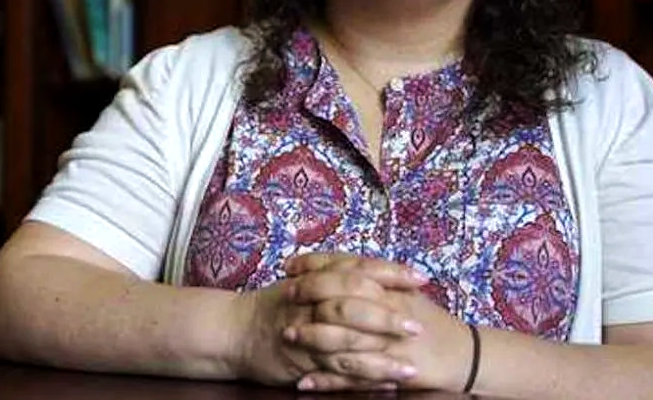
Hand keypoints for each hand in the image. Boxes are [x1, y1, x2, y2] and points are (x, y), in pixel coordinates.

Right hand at [230, 260, 427, 388]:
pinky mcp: (301, 363)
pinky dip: (362, 379)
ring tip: (411, 367)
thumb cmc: (272, 305)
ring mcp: (306, 334)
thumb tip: (376, 271)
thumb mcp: (302, 280)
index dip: (390, 273)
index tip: (420, 278)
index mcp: (315, 277)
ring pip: (347, 343)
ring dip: (381, 357)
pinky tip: (386, 384)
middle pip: (354, 305)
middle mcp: (311, 303)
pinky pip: (335, 373)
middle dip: (388, 317)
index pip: (359, 269)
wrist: (232, 330)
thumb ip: (335, 273)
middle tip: (418, 326)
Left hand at [285, 253, 473, 392]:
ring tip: (288, 336)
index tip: (290, 265)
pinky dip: (327, 382)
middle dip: (311, 298)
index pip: (348, 268)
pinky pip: (354, 378)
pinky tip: (303, 383)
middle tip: (284, 296)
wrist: (463, 354)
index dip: (316, 265)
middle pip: (344, 300)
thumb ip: (374, 279)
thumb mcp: (404, 293)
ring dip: (314, 338)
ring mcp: (390, 343)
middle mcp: (389, 311)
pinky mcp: (391, 371)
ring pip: (346, 340)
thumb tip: (336, 265)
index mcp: (391, 288)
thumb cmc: (429, 321)